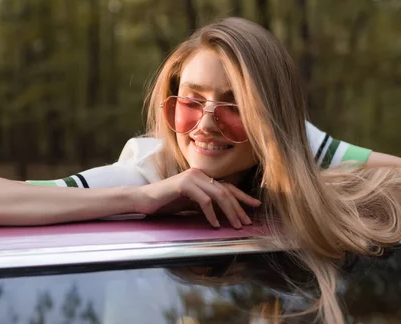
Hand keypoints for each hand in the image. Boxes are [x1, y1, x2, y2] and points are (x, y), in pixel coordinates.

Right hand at [133, 168, 261, 228]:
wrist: (144, 200)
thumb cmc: (166, 203)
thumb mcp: (190, 204)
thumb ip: (206, 205)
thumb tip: (226, 215)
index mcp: (202, 178)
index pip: (227, 186)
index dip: (243, 197)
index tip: (256, 206)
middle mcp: (199, 174)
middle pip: (226, 190)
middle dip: (239, 208)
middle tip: (246, 223)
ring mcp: (192, 177)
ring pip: (218, 194)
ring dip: (229, 212)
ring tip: (235, 226)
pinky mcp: (184, 184)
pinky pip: (204, 200)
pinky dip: (211, 214)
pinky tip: (214, 225)